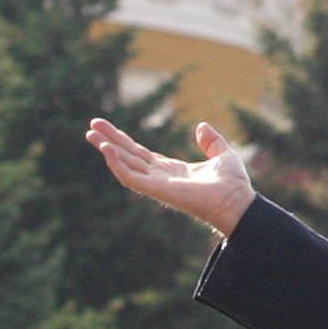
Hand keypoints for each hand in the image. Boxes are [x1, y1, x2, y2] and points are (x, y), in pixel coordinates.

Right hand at [87, 117, 255, 238]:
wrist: (237, 202)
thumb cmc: (233, 184)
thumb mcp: (223, 154)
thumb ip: (211, 141)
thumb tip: (201, 126)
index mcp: (172, 170)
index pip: (141, 154)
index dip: (125, 142)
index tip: (108, 130)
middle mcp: (160, 177)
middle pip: (128, 157)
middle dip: (110, 141)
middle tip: (90, 127)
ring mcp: (156, 184)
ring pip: (125, 165)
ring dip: (107, 150)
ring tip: (91, 134)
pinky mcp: (156, 190)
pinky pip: (130, 177)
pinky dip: (117, 164)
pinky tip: (107, 149)